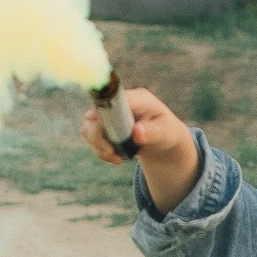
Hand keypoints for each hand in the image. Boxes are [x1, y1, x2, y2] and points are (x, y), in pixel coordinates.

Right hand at [78, 84, 199, 213]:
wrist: (163, 140)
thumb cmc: (167, 132)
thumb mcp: (165, 133)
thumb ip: (152, 132)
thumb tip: (137, 131)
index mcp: (137, 98)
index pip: (115, 97)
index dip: (101, 106)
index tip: (92, 118)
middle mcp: (120, 104)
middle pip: (96, 113)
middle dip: (98, 135)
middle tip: (111, 152)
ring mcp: (110, 116)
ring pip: (89, 128)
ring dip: (99, 146)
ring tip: (116, 158)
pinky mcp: (104, 128)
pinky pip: (92, 139)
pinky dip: (101, 152)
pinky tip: (116, 158)